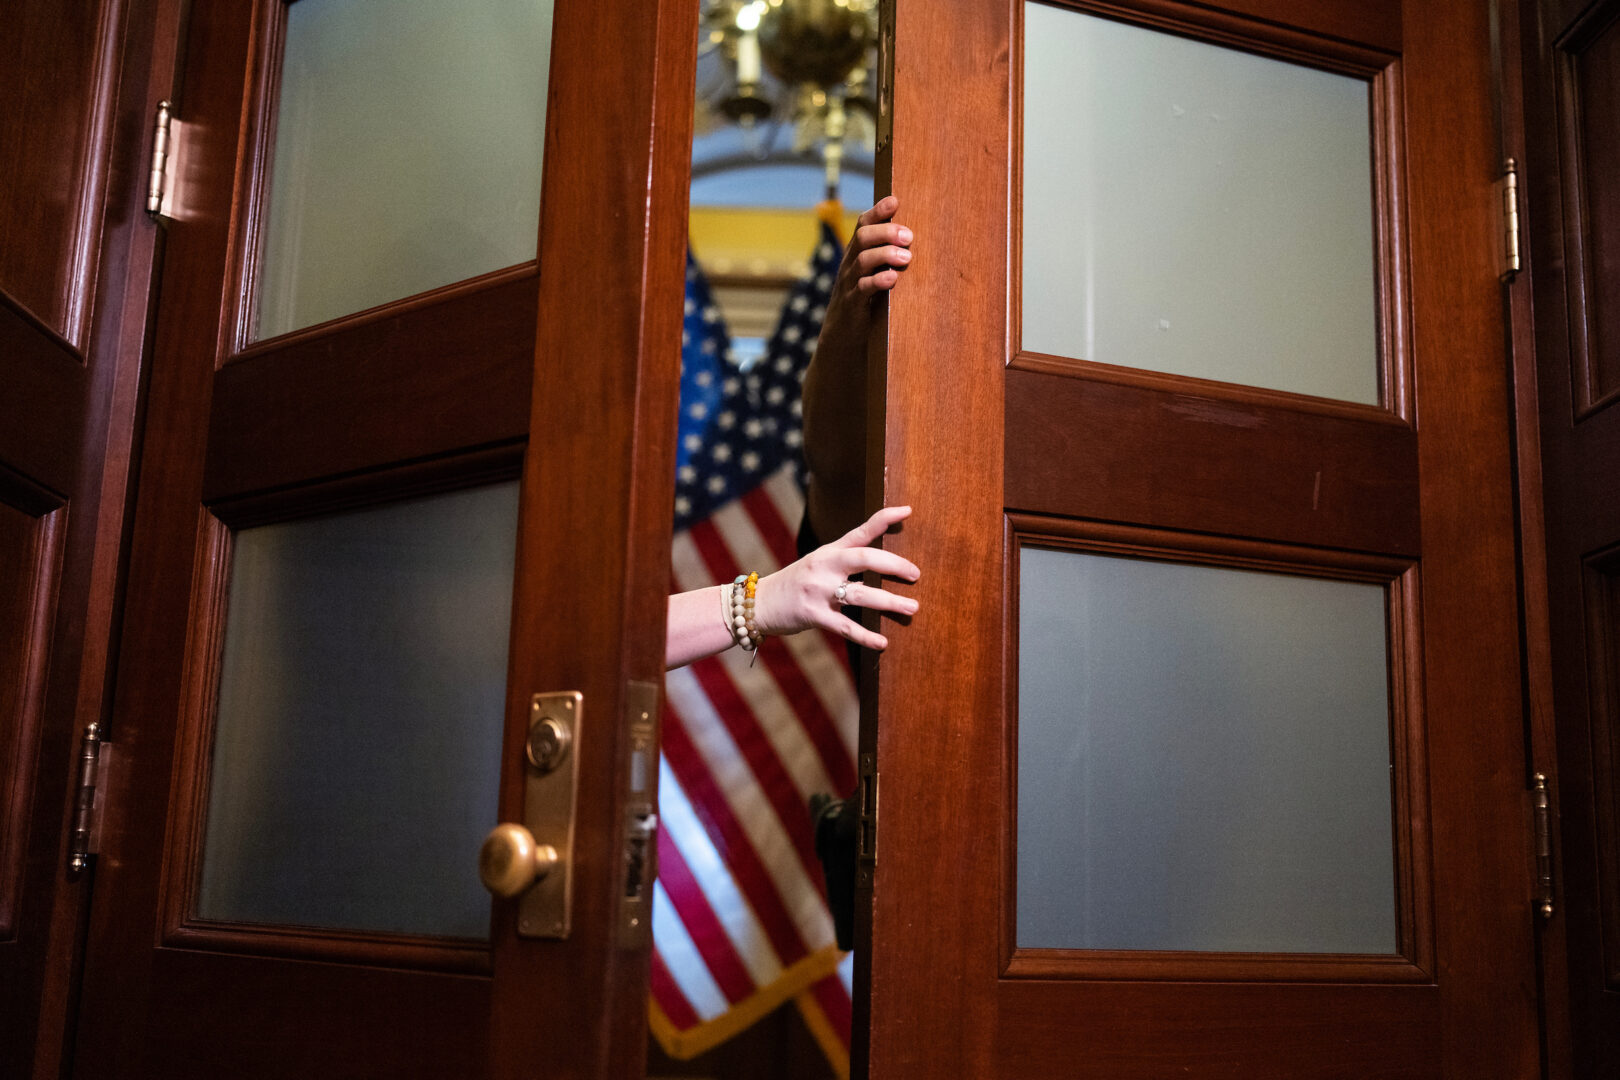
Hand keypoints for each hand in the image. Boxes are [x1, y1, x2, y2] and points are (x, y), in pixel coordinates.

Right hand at [754, 506, 919, 650]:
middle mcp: (825, 567)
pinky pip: (846, 627)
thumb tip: (883, 566)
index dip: (884, 519)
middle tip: (916, 574)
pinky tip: (883, 642)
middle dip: (894, 565)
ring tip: (912, 608)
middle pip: (864, 558)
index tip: (907, 511)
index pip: (860, 531)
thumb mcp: (818, 565)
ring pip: (860, 595)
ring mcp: (818, 591)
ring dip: (889, 602)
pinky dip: (866, 636)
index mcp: (829, 552)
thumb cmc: (796, 584)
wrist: (757, 603)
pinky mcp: (813, 615)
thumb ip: (846, 564)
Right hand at [835, 195, 912, 300]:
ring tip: (906, 257)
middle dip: (886, 233)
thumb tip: (918, 237)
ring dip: (885, 255)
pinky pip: (863, 288)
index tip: (895, 201)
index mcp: (857, 252)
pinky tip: (892, 278)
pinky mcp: (853, 303)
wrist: (842, 333)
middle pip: (863, 238)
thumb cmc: (867, 298)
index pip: (863, 224)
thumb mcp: (874, 272)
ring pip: (863, 260)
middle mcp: (851, 263)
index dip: (877, 211)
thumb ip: (889, 254)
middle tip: (908, 236)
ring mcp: (850, 282)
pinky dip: (877, 281)